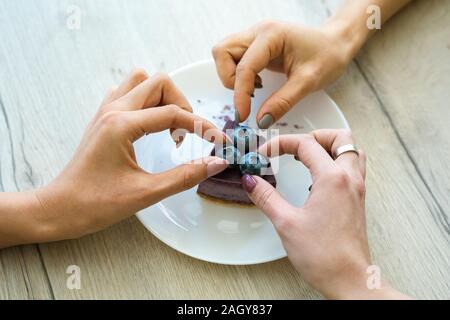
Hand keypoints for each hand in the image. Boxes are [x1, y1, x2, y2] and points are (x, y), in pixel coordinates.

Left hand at [32, 70, 227, 241]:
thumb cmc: (95, 204)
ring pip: (141, 82)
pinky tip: (149, 126)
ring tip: (169, 128)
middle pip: (158, 83)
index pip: (174, 114)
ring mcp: (104, 112)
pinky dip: (145, 102)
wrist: (59, 209)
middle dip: (181, 104)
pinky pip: (126, 93)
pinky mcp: (102, 119)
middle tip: (187, 134)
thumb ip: (185, 176)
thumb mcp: (146, 193)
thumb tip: (216, 163)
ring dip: (162, 98)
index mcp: (122, 125)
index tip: (219, 142)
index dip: (202, 127)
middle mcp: (112, 110)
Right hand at [212, 21, 352, 127]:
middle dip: (229, 79)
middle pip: (223, 52)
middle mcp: (258, 32)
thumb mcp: (308, 82)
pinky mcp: (255, 45)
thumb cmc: (327, 56)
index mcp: (271, 35)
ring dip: (231, 76)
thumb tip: (260, 121)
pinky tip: (257, 83)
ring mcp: (254, 36)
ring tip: (254, 89)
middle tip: (249, 96)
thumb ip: (283, 102)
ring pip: (224, 54)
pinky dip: (238, 74)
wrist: (336, 44)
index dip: (240, 94)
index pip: (244, 67)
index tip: (243, 116)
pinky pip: (233, 58)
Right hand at [241, 130, 408, 298]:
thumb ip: (266, 196)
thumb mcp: (286, 222)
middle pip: (341, 138)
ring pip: (352, 151)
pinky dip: (336, 163)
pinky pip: (352, 168)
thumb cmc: (323, 255)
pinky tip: (317, 178)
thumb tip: (250, 180)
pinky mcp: (357, 200)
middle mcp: (349, 179)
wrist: (349, 280)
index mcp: (332, 179)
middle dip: (315, 135)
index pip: (306, 144)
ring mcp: (357, 189)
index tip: (264, 153)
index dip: (280, 143)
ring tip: (307, 156)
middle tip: (295, 146)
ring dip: (330, 147)